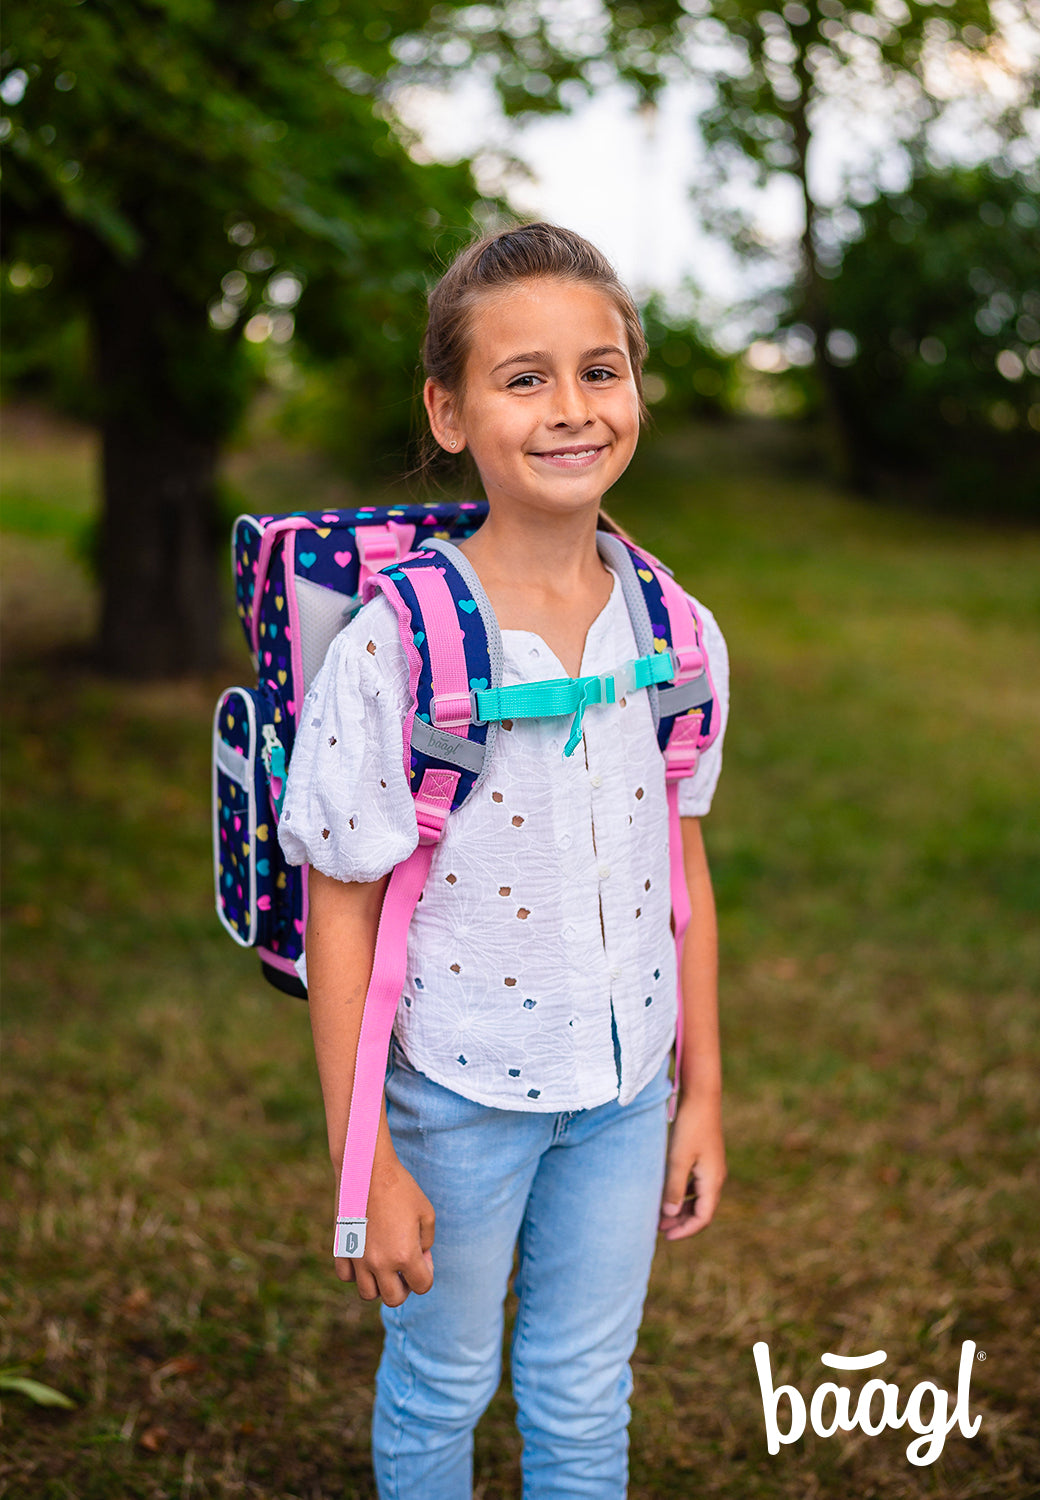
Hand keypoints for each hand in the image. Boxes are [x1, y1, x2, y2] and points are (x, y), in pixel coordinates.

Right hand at [335, 1152, 434, 1305]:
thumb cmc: (401, 1187)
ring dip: (379, 1284)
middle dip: (404, 1286)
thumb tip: (419, 1259)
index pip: (422, 1286)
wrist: (366, 1168)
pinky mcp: (341, 1248)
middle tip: (404, 1266)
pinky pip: (346, 1276)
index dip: (426, 1272)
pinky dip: (356, 1272)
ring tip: (384, 1264)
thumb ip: (426, 1242)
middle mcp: (380, 1263)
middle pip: (394, 1299)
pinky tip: (365, 1255)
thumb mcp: (426, 1212)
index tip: (422, 1254)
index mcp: (405, 1254)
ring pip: (367, 1293)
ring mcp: (358, 1258)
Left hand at [658, 1090, 725, 1240]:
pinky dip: (681, 1193)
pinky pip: (695, 1184)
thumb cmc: (689, 1127)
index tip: (666, 1236)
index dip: (685, 1230)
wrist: (701, 1097)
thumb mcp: (678, 1159)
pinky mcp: (704, 1157)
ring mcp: (711, 1167)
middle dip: (681, 1222)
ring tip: (660, 1214)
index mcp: (712, 1180)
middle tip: (658, 1229)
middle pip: (701, 1210)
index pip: (703, 1217)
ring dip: (680, 1208)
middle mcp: (715, 1176)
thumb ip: (673, 1188)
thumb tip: (669, 1215)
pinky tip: (666, 1192)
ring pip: (697, 1197)